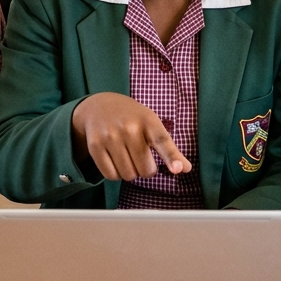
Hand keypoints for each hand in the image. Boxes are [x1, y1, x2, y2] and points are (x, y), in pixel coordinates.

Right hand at [71, 92, 191, 180]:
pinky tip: (115, 160)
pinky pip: (111, 175)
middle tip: (140, 155)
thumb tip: (185, 169)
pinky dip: (115, 174)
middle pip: (145, 169)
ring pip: (128, 175)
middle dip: (145, 169)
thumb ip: (168, 146)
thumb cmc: (131, 118)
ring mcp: (110, 136)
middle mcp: (129, 127)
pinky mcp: (95, 146)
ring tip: (126, 155)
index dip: (172, 157)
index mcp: (148, 120)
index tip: (179, 169)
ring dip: (130, 172)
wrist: (99, 106)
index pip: (162, 140)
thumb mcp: (151, 123)